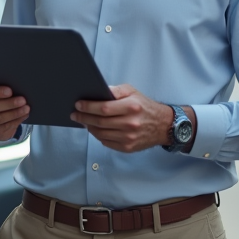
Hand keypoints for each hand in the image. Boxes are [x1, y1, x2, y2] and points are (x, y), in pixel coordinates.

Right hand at [0, 86, 28, 141]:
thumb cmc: (0, 99)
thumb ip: (2, 90)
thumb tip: (17, 88)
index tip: (10, 91)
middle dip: (10, 103)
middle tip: (23, 100)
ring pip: (0, 118)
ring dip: (15, 112)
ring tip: (26, 108)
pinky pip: (6, 126)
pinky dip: (17, 120)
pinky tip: (24, 115)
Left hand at [71, 84, 187, 153]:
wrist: (163, 125)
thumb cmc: (144, 106)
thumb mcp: (132, 92)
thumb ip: (115, 90)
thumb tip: (98, 92)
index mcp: (131, 107)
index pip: (103, 108)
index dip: (88, 107)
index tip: (78, 105)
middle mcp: (130, 123)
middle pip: (100, 122)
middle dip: (84, 118)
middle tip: (75, 114)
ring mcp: (129, 138)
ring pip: (100, 134)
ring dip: (89, 127)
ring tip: (83, 121)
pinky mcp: (128, 147)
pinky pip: (106, 142)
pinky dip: (98, 136)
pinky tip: (95, 129)